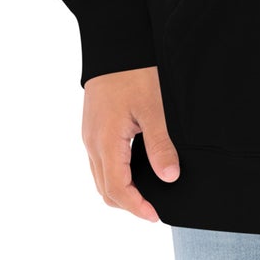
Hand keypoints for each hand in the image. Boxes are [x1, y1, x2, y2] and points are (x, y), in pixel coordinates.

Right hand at [82, 65, 180, 219]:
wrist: (115, 43)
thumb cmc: (134, 72)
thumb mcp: (154, 107)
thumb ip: (160, 144)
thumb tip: (169, 178)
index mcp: (105, 141)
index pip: (116, 189)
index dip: (136, 207)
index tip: (156, 216)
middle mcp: (92, 142)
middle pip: (104, 188)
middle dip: (127, 204)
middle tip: (153, 208)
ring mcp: (90, 134)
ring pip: (100, 176)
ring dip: (120, 191)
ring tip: (146, 193)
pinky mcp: (93, 126)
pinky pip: (99, 161)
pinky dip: (115, 174)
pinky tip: (134, 170)